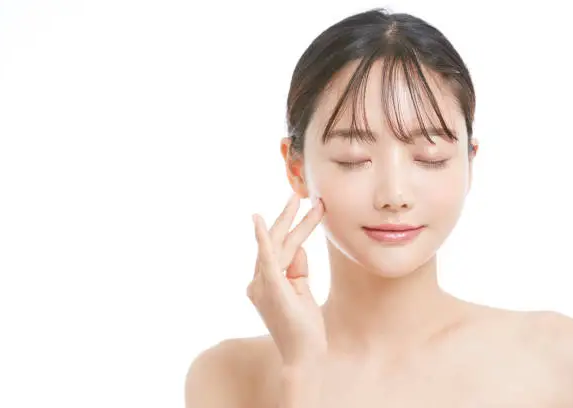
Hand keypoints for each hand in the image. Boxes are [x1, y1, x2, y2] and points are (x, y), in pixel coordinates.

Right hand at [247, 193, 326, 366]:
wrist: (304, 356)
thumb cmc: (305, 327)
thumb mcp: (302, 291)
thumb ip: (297, 269)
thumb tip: (299, 250)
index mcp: (265, 282)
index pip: (280, 250)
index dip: (293, 229)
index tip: (304, 211)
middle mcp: (258, 282)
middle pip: (277, 243)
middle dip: (290, 218)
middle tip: (300, 195)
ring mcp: (263, 285)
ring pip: (280, 246)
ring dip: (296, 223)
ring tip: (314, 205)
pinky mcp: (271, 288)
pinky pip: (267, 259)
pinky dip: (263, 239)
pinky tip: (259, 221)